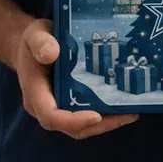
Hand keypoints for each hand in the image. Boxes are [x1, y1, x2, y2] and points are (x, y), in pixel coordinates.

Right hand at [15, 18, 137, 138]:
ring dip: (106, 123)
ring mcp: (57, 106)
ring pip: (80, 126)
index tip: (96, 116)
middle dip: (99, 126)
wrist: (31, 45)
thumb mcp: (34, 34)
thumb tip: (51, 53)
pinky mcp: (68, 102)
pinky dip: (104, 113)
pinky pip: (85, 115)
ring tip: (131, 112)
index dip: (73, 121)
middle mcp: (45, 106)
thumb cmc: (33, 40)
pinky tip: (123, 104)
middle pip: (70, 128)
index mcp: (35, 92)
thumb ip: (40, 43)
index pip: (51, 116)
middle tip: (127, 115)